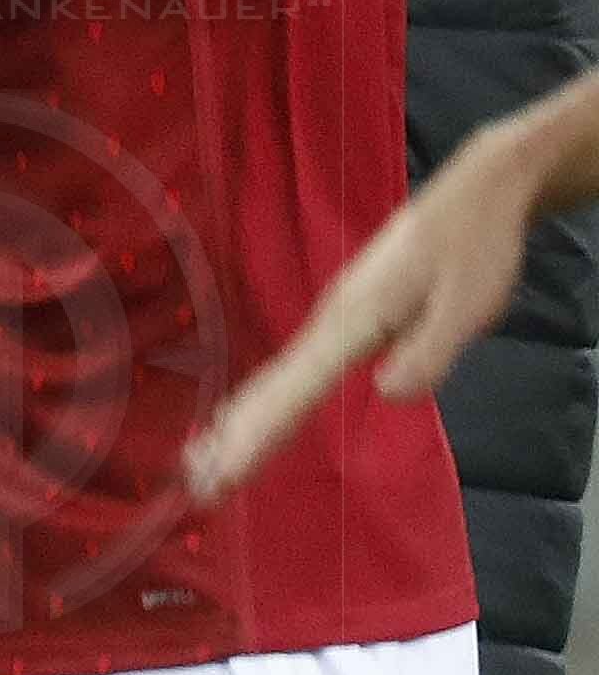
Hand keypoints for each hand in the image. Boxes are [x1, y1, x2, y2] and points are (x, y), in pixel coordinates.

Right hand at [187, 91, 598, 495]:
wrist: (479, 190)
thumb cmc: (478, 246)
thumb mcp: (468, 304)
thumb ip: (429, 351)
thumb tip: (387, 394)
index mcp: (354, 320)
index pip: (296, 390)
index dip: (257, 435)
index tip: (220, 474)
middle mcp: (331, 319)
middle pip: (272, 387)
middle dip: (233, 437)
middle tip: (196, 483)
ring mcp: (335, 315)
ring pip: (278, 377)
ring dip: (241, 422)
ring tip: (202, 462)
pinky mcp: (349, 314)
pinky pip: (296, 367)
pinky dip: (265, 398)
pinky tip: (249, 414)